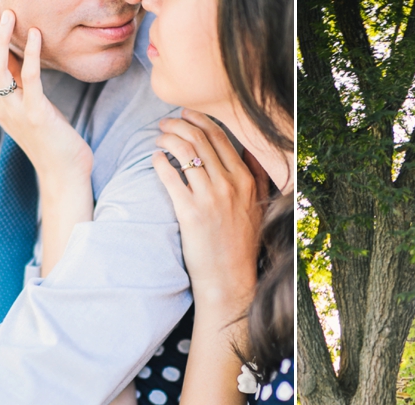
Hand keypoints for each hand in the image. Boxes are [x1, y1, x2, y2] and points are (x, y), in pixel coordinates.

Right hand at [0, 1, 92, 182]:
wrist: (64, 174)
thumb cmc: (52, 140)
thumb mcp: (30, 106)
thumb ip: (18, 83)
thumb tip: (14, 52)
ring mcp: (15, 111)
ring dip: (0, 38)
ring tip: (10, 14)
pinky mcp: (37, 114)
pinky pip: (28, 78)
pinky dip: (29, 54)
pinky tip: (36, 36)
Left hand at [151, 110, 266, 322]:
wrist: (229, 279)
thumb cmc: (241, 245)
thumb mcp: (259, 207)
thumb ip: (258, 177)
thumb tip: (252, 151)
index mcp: (247, 180)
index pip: (221, 137)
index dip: (200, 119)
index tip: (186, 114)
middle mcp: (230, 184)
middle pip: (200, 139)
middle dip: (179, 123)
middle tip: (166, 122)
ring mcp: (210, 198)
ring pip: (185, 151)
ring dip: (167, 138)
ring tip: (158, 138)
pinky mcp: (190, 212)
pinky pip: (170, 175)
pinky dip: (160, 161)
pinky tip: (155, 158)